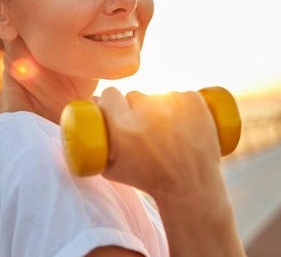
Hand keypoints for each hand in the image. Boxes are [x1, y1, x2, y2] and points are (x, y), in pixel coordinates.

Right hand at [97, 87, 222, 198]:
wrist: (191, 187)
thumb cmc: (147, 180)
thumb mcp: (110, 168)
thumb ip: (92, 143)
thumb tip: (86, 109)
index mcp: (123, 127)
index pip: (110, 95)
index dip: (113, 103)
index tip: (118, 112)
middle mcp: (147, 112)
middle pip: (134, 96)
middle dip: (137, 109)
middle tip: (145, 129)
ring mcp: (173, 103)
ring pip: (158, 95)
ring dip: (160, 108)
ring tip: (168, 132)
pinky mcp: (195, 100)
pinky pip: (181, 94)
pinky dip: (182, 106)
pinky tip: (185, 123)